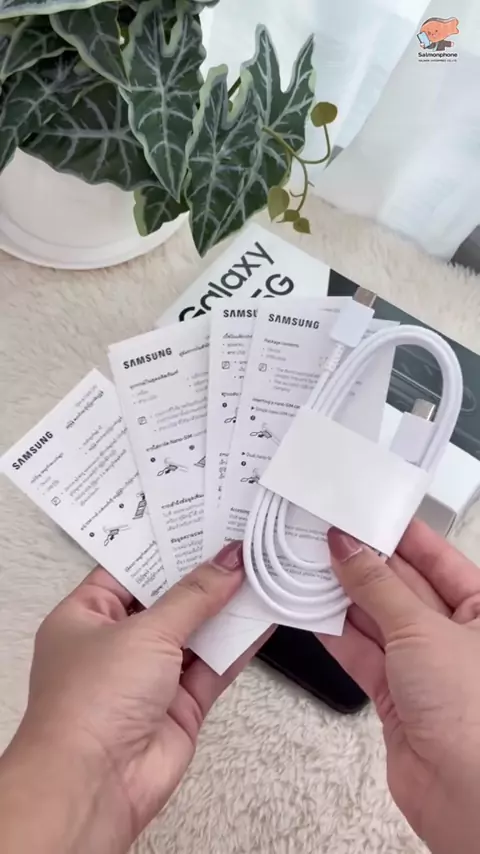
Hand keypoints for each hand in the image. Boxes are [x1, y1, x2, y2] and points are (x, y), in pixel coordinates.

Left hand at [0, 542, 267, 853]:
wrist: (96, 784)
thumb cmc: (90, 703)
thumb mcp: (143, 631)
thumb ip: (193, 596)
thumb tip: (228, 561)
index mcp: (86, 616)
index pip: (130, 567)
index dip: (167, 544)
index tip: (202, 520)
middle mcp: (116, 643)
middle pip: (168, 598)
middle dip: (203, 574)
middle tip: (239, 539)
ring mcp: (149, 675)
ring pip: (196, 631)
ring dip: (227, 607)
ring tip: (262, 568)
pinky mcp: (180, 703)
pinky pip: (214, 665)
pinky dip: (239, 643)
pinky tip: (264, 616)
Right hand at [319, 520, 479, 853]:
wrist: (465, 797)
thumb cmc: (474, 712)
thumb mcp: (422, 629)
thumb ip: (377, 586)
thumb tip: (348, 548)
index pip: (436, 557)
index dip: (398, 534)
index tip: (360, 514)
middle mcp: (456, 634)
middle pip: (402, 585)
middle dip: (362, 564)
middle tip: (322, 538)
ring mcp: (424, 666)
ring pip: (377, 619)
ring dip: (342, 597)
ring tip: (307, 568)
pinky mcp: (396, 696)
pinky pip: (362, 654)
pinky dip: (336, 634)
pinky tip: (310, 611)